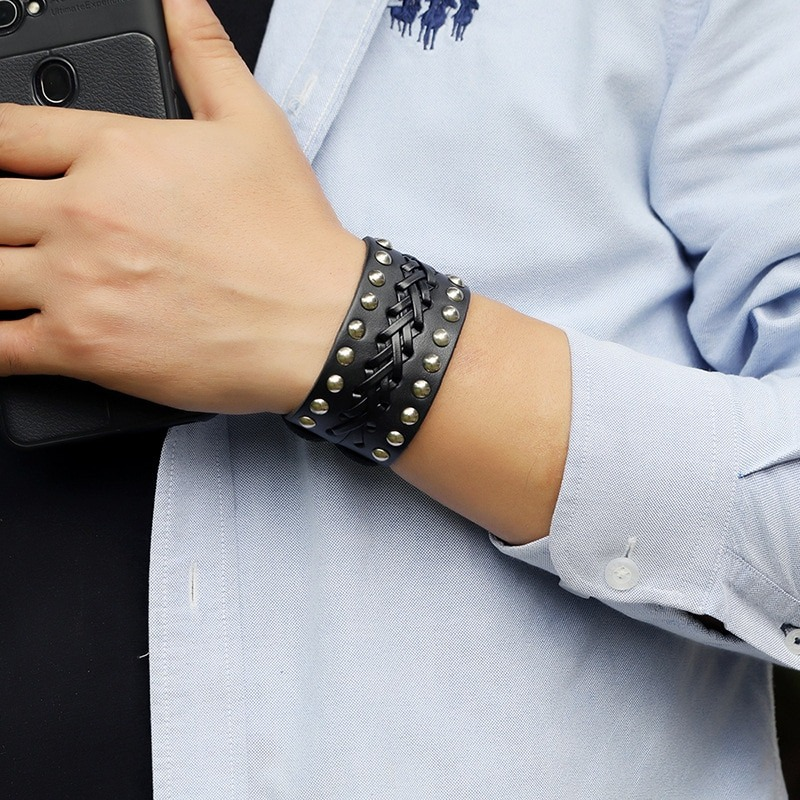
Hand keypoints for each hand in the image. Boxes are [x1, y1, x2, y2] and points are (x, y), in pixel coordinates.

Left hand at [0, 0, 364, 413]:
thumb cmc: (289, 236)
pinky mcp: (84, 347)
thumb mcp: (254, 124)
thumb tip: (181, 3)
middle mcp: (85, 212)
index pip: (3, 132)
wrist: (317, 320)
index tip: (1, 167)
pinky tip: (5, 333)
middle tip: (12, 230)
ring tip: (11, 277)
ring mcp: (78, 282)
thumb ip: (202, 54)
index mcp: (116, 152)